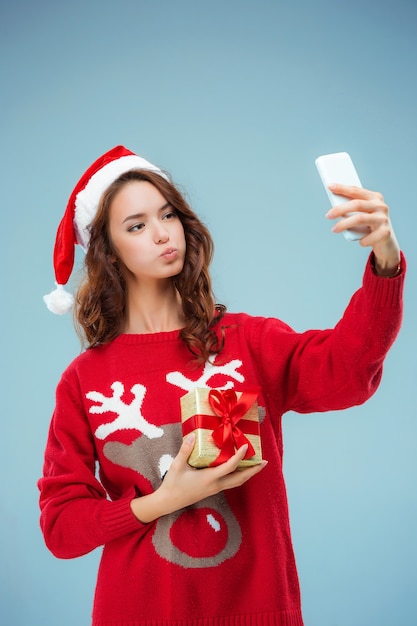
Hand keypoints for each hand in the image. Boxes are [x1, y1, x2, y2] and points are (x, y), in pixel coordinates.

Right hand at [130, 434, 266, 522]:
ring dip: (248, 474)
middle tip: (264, 462)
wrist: (168, 502)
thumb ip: (186, 450)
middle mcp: (215, 485)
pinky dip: (238, 475)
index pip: (229, 467)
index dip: (239, 457)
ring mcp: (215, 489)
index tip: (246, 446)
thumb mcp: (177, 465)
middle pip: (240, 479)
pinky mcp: (212, 490)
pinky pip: (230, 483)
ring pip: (236, 482)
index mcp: (208, 478)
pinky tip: (239, 469)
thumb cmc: (173, 484)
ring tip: (257, 465)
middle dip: (253, 471)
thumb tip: (193, 435)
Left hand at [325, 184, 400, 275]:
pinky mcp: (385, 232)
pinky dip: (361, 240)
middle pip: (357, 204)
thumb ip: (352, 209)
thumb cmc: (369, 224)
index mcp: (375, 197)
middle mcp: (380, 206)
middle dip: (340, 209)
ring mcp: (383, 219)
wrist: (385, 240)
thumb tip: (333, 208)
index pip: (356, 190)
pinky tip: (360, 241)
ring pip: (360, 219)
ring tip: (334, 229)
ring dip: (344, 224)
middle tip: (328, 215)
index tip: (330, 186)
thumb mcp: (362, 214)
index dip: (343, 188)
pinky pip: (367, 237)